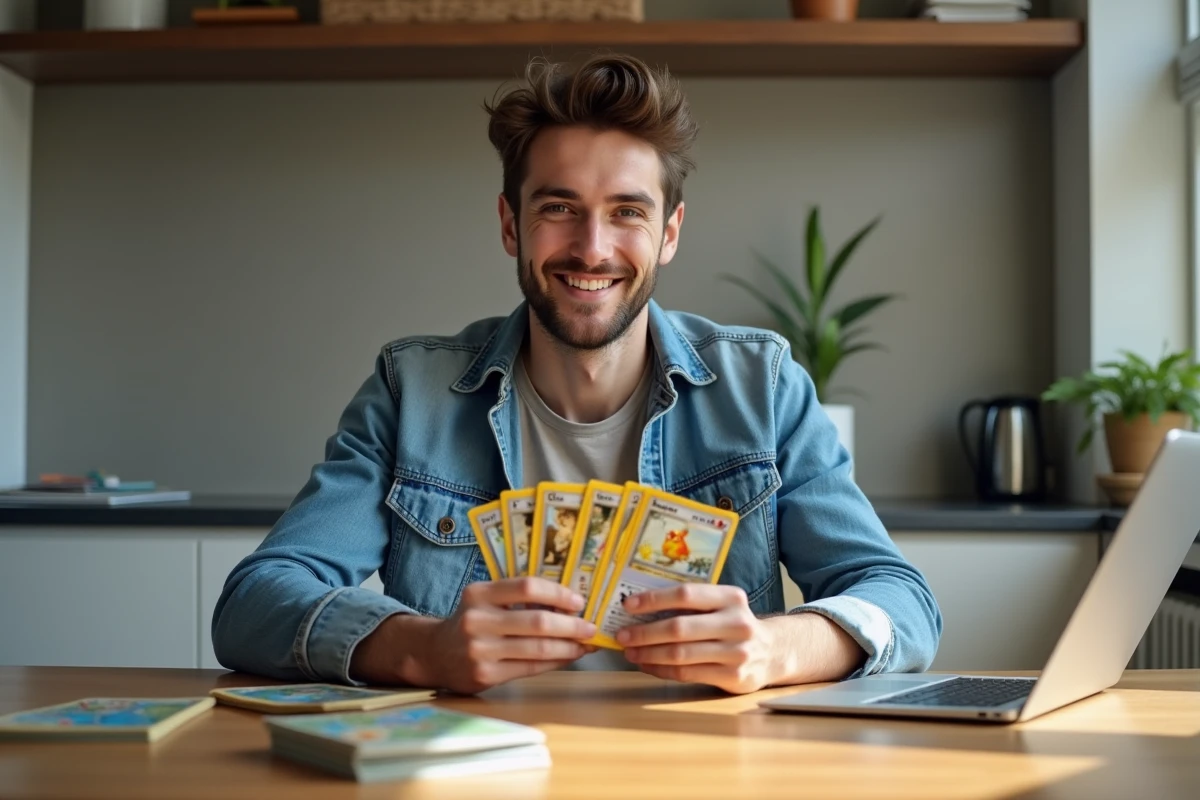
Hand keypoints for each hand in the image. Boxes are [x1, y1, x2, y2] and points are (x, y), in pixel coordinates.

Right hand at [426, 577, 596, 693]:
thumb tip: (568, 603)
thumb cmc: (472, 622)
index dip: (557, 593)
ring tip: (585, 644)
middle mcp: (477, 620)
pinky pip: (530, 668)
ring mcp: (480, 650)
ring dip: (568, 647)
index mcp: (479, 593)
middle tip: (590, 627)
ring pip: (537, 648)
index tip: (578, 601)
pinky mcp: (485, 675)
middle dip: (571, 625)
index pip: (526, 587)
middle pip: (537, 621)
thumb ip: (517, 599)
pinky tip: (567, 657)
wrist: (435, 654)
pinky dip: (555, 662)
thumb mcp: (485, 601)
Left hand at [615, 584, 774, 693]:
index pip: (686, 595)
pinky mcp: (733, 677)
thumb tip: (641, 605)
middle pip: (680, 628)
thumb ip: (693, 604)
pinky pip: (688, 674)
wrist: (773, 652)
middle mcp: (736, 623)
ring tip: (630, 652)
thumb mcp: (723, 605)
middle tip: (622, 635)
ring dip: (649, 654)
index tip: (628, 605)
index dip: (654, 600)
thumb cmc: (733, 624)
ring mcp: (736, 652)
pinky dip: (662, 670)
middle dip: (645, 632)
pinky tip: (647, 666)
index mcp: (731, 597)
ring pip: (681, 654)